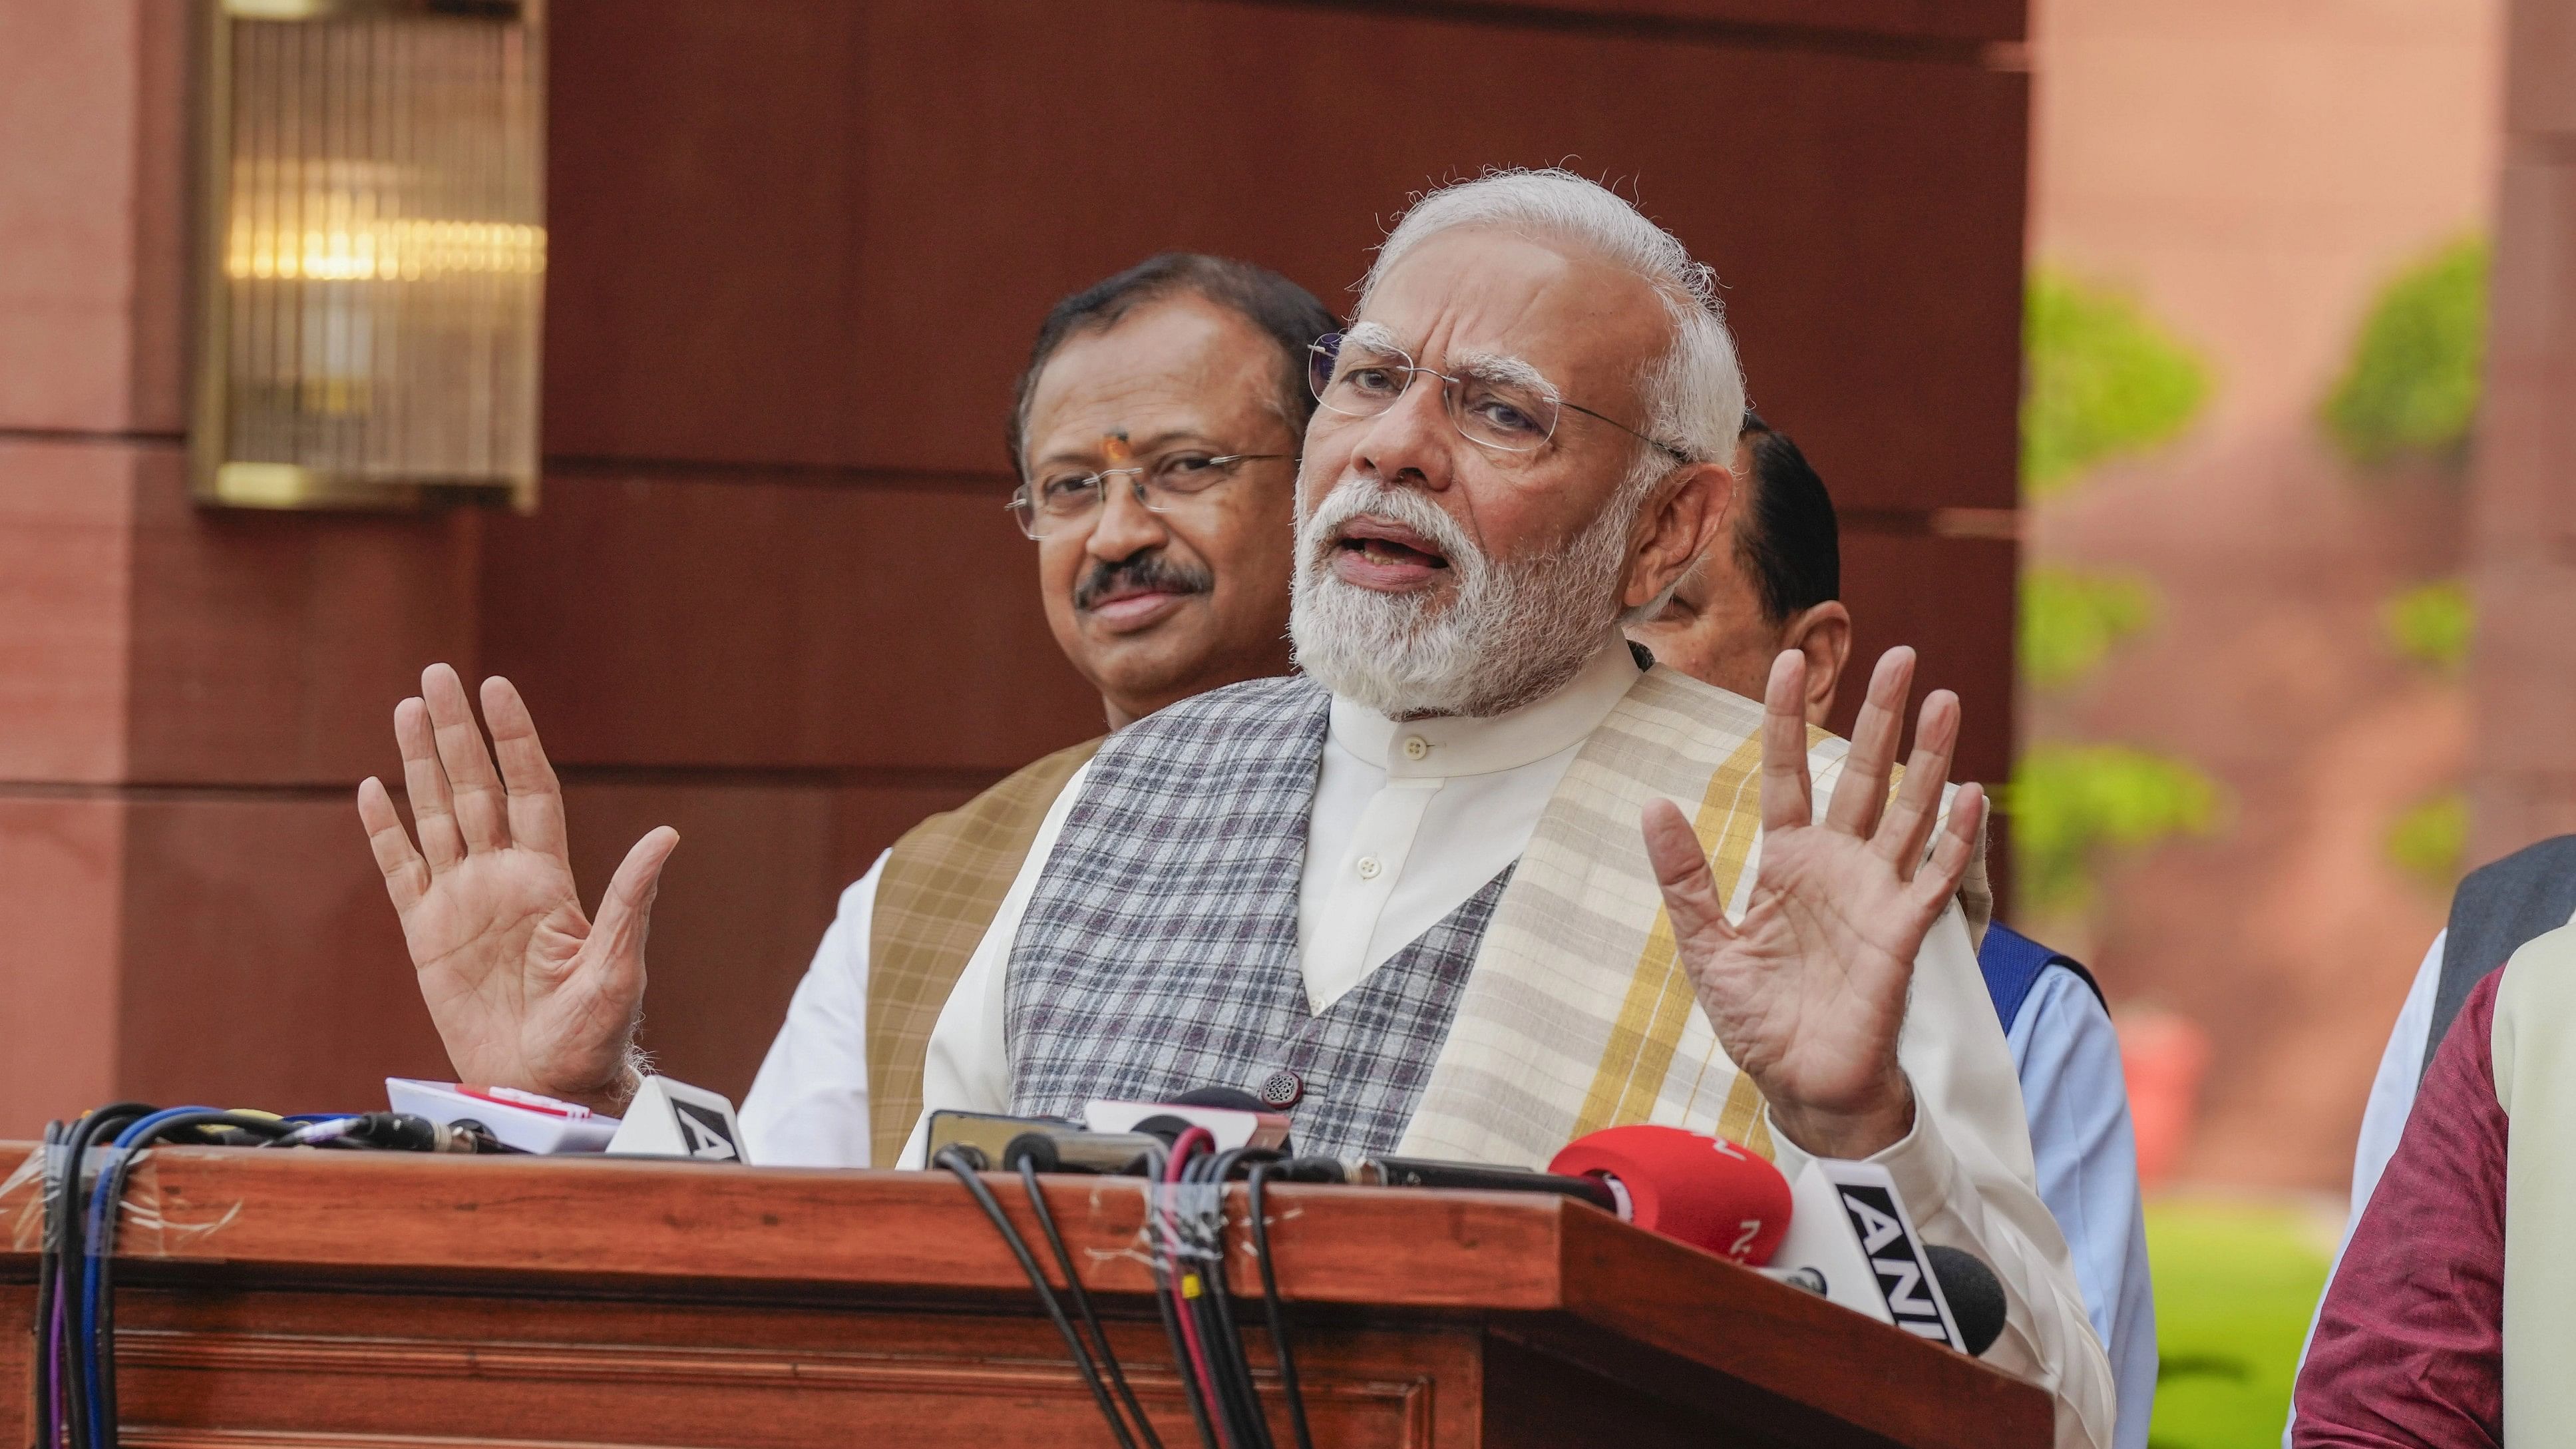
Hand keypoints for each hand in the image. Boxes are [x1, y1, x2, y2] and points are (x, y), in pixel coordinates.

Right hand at [355, 664, 677, 1113]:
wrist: (547, 1083)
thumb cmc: (593, 1031)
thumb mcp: (619, 964)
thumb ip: (631, 898)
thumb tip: (668, 835)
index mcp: (548, 878)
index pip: (529, 789)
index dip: (513, 739)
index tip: (497, 688)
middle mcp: (503, 879)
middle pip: (474, 789)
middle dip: (457, 732)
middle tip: (438, 674)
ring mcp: (461, 902)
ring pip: (434, 816)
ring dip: (419, 763)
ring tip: (407, 708)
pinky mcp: (426, 934)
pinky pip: (401, 870)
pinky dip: (384, 831)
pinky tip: (372, 790)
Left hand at [1642, 647, 1984, 1159]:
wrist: (1800, 1084)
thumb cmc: (1757, 1018)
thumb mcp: (1706, 943)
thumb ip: (1684, 876)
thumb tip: (1652, 803)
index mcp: (1788, 861)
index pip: (1790, 773)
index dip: (1788, 719)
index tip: (1788, 661)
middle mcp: (1838, 866)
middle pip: (1865, 774)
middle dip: (1882, 716)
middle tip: (1901, 654)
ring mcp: (1876, 894)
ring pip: (1911, 809)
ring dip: (1932, 757)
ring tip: (1945, 697)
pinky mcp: (1904, 932)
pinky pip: (1936, 875)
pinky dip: (1954, 836)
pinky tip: (1969, 791)